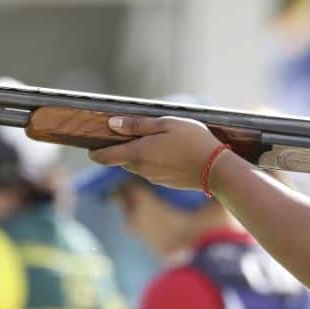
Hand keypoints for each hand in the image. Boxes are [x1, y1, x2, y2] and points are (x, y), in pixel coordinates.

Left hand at [88, 116, 222, 189]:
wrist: (218, 170)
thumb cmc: (195, 141)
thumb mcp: (167, 124)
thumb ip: (138, 125)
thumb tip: (112, 124)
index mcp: (138, 153)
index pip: (105, 157)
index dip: (95, 152)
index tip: (91, 146)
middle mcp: (142, 169)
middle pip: (122, 160)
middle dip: (123, 149)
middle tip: (136, 133)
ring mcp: (155, 178)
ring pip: (139, 166)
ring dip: (142, 155)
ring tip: (161, 141)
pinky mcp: (167, 183)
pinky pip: (153, 171)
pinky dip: (156, 162)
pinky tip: (173, 153)